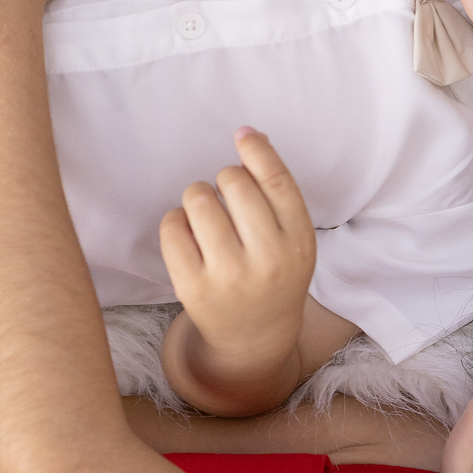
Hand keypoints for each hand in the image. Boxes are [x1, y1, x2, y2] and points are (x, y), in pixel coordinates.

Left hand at [160, 130, 316, 393]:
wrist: (254, 337)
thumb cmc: (273, 274)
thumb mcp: (292, 237)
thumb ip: (276, 192)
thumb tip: (250, 135)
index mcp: (299, 241)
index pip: (276, 181)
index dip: (257, 151)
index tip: (242, 135)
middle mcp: (268, 259)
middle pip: (235, 183)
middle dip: (225, 179)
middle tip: (226, 195)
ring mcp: (230, 275)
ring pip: (199, 199)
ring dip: (198, 195)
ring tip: (205, 213)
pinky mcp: (194, 288)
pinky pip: (172, 227)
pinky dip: (175, 220)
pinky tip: (188, 233)